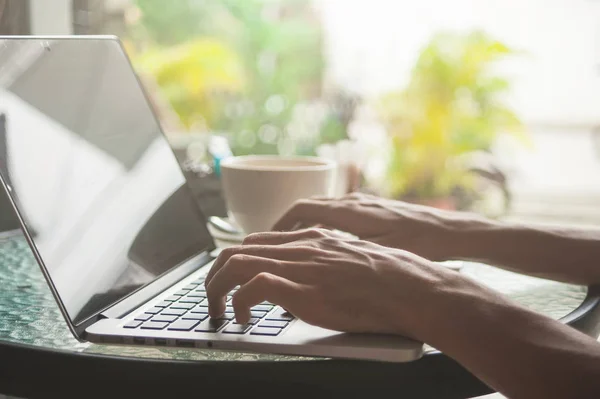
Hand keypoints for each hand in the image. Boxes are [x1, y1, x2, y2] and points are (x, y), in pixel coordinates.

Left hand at [204, 228, 463, 338]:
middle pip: (238, 249)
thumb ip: (327, 265)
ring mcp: (298, 265)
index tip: (231, 280)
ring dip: (217, 287)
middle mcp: (299, 247)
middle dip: (216, 273)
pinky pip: (251, 287)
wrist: (410, 287)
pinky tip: (243, 319)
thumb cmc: (391, 280)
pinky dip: (238, 303)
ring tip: (218, 310)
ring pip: (235, 262)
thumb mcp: (353, 262)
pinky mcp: (301, 288)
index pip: (258, 241)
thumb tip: (314, 284)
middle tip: (213, 296)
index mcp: (312, 239)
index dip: (237, 260)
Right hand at [272, 192, 470, 260]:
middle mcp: (355, 202)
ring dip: (307, 224)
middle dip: (289, 223)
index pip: (304, 208)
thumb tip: (314, 264)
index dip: (281, 222)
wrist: (454, 232)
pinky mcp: (375, 210)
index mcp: (351, 212)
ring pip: (325, 209)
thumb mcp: (379, 253)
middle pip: (310, 206)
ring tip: (295, 245)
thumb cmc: (420, 245)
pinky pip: (339, 213)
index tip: (266, 236)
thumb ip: (344, 255)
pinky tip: (328, 243)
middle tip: (274, 242)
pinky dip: (325, 225)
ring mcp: (366, 203)